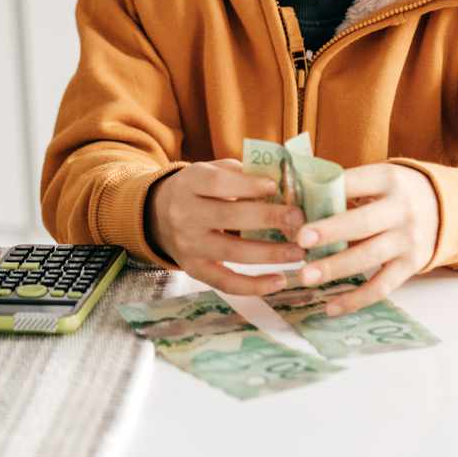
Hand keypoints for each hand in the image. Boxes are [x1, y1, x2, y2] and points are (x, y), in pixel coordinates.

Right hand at [145, 159, 310, 297]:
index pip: (218, 184)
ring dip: (270, 254)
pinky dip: (254, 285)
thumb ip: (242, 174)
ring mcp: (188, 246)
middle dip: (268, 218)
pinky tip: (280, 281)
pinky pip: (226, 283)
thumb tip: (284, 183)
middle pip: (228, 217)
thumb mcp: (211, 171)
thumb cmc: (199, 190)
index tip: (275, 187)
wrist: (158, 216)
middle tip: (299, 219)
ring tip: (299, 252)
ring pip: (232, 253)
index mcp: (190, 183)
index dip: (248, 186)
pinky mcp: (194, 270)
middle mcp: (185, 215)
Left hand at [290, 163, 440, 313]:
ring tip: (305, 276)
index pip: (354, 183)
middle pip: (363, 222)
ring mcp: (409, 239)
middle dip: (330, 232)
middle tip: (300, 241)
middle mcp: (402, 209)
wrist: (445, 208)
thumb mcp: (377, 179)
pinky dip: (356, 299)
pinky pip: (382, 286)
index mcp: (388, 179)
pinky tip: (331, 307)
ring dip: (336, 268)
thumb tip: (295, 205)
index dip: (326, 194)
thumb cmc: (394, 193)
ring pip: (370, 256)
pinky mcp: (412, 265)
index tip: (298, 205)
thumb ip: (345, 189)